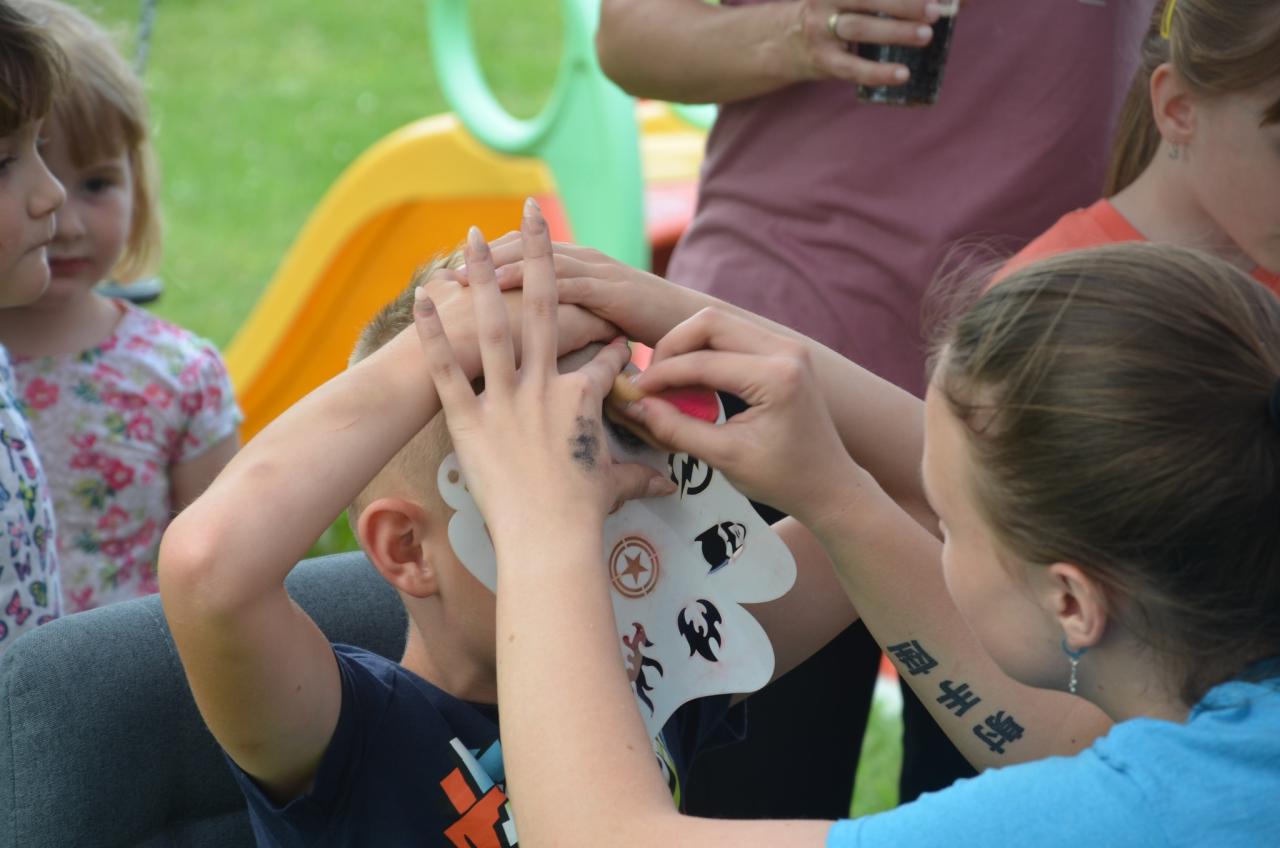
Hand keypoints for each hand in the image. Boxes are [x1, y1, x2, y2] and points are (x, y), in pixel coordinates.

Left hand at [414, 206, 674, 533]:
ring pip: (491, 325)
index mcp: (581, 396)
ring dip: (480, 276)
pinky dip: (432, 334)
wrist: (551, 537)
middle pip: (543, 305)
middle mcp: (544, 385)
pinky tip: (421, 297)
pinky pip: (446, 370)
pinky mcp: (469, 419)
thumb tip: (669, 485)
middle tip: (533, 209)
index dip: (607, 338)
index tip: (610, 324)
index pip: (599, 354)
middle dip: (539, 254)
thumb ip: (639, 476)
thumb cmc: (584, 515)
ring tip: (468, 235)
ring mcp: (505, 399)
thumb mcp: (616, 486)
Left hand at [457, 234, 695, 348]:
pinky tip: (504, 289)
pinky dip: (533, 282)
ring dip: (499, 266)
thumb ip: (579, 322)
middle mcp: (587, 262)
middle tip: (446, 271)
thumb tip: (548, 339)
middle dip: (484, 259)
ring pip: (539, 262)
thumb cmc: (656, 332)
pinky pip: (566, 283)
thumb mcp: (608, 325)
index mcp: (583, 268)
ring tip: (462, 277)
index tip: (454, 275)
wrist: (703, 329)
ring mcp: (600, 273)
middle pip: (525, 252)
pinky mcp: (612, 291)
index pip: (527, 257)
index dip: (491, 263)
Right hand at [623, 307, 868, 523]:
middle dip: (672, 347)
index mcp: (776, 376)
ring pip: (720, 324)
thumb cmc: (784, 479)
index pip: (702, 361)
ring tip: (668, 381)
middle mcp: (786, 350)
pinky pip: (734, 336)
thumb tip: (636, 404)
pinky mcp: (784, 352)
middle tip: (652, 380)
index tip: (635, 391)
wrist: (830, 486)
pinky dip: (706, 352)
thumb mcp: (725, 458)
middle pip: (709, 322)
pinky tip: (692, 380)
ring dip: (688, 347)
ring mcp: (788, 346)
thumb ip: (677, 429)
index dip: (661, 374)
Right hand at [789, 0, 943, 85]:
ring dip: (894, 31)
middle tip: (934, 10)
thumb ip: (886, 2)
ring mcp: (821, 29)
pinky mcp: (822, 59)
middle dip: (903, 3)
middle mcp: (827, 0)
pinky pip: (852, 68)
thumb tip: (949, 3)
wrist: (783, 40)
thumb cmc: (835, 13)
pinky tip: (902, 74)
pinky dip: (878, 72)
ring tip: (925, 36)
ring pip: (860, 28)